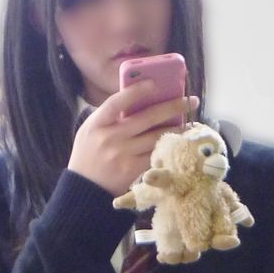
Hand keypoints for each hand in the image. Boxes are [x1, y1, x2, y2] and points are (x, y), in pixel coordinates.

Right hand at [68, 78, 199, 197]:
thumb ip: (109, 116)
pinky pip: (154, 155)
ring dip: (176, 129)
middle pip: (145, 118)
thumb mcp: (90, 130)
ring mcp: (122, 156)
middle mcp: (110, 138)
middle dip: (171, 107)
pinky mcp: (132, 171)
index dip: (136, 91)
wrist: (84, 189)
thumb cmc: (89, 154)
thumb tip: (138, 98)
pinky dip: (167, 147)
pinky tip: (178, 142)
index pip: (116, 102)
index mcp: (97, 124)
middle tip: (189, 101)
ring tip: (189, 122)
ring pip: (155, 138)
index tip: (154, 83)